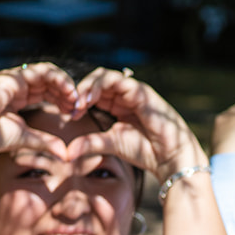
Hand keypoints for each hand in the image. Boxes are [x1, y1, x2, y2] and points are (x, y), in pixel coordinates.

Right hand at [0, 62, 79, 161]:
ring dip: (65, 84)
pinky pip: (39, 72)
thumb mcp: (25, 138)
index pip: (47, 91)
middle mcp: (16, 85)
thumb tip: (66, 155)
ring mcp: (12, 79)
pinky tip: (68, 92)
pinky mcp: (10, 78)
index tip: (76, 113)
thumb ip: (45, 142)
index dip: (63, 100)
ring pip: (47, 73)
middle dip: (67, 92)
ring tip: (76, 98)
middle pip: (49, 81)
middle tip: (80, 106)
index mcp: (18, 96)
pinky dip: (57, 79)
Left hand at [65, 68, 207, 176]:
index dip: (79, 100)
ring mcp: (133, 92)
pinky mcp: (141, 92)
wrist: (169, 157)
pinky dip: (100, 86)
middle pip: (96, 81)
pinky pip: (118, 81)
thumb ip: (89, 143)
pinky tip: (89, 99)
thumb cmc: (144, 150)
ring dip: (88, 86)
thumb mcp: (110, 144)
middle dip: (80, 90)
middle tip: (70, 105)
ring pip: (104, 76)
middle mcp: (124, 95)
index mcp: (117, 105)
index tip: (68, 114)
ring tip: (79, 101)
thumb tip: (66, 153)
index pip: (93, 93)